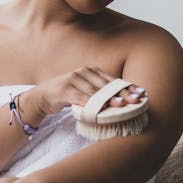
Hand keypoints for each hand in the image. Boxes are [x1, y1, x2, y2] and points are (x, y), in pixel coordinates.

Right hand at [17, 66, 145, 123]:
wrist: (42, 97)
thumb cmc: (67, 95)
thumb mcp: (86, 91)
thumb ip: (100, 94)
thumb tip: (122, 101)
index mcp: (92, 71)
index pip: (113, 80)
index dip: (127, 87)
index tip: (141, 94)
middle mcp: (84, 72)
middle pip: (106, 85)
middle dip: (121, 94)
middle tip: (135, 101)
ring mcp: (73, 79)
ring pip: (94, 92)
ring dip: (108, 100)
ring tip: (121, 106)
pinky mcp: (64, 89)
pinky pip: (80, 98)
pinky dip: (91, 105)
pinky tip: (100, 111)